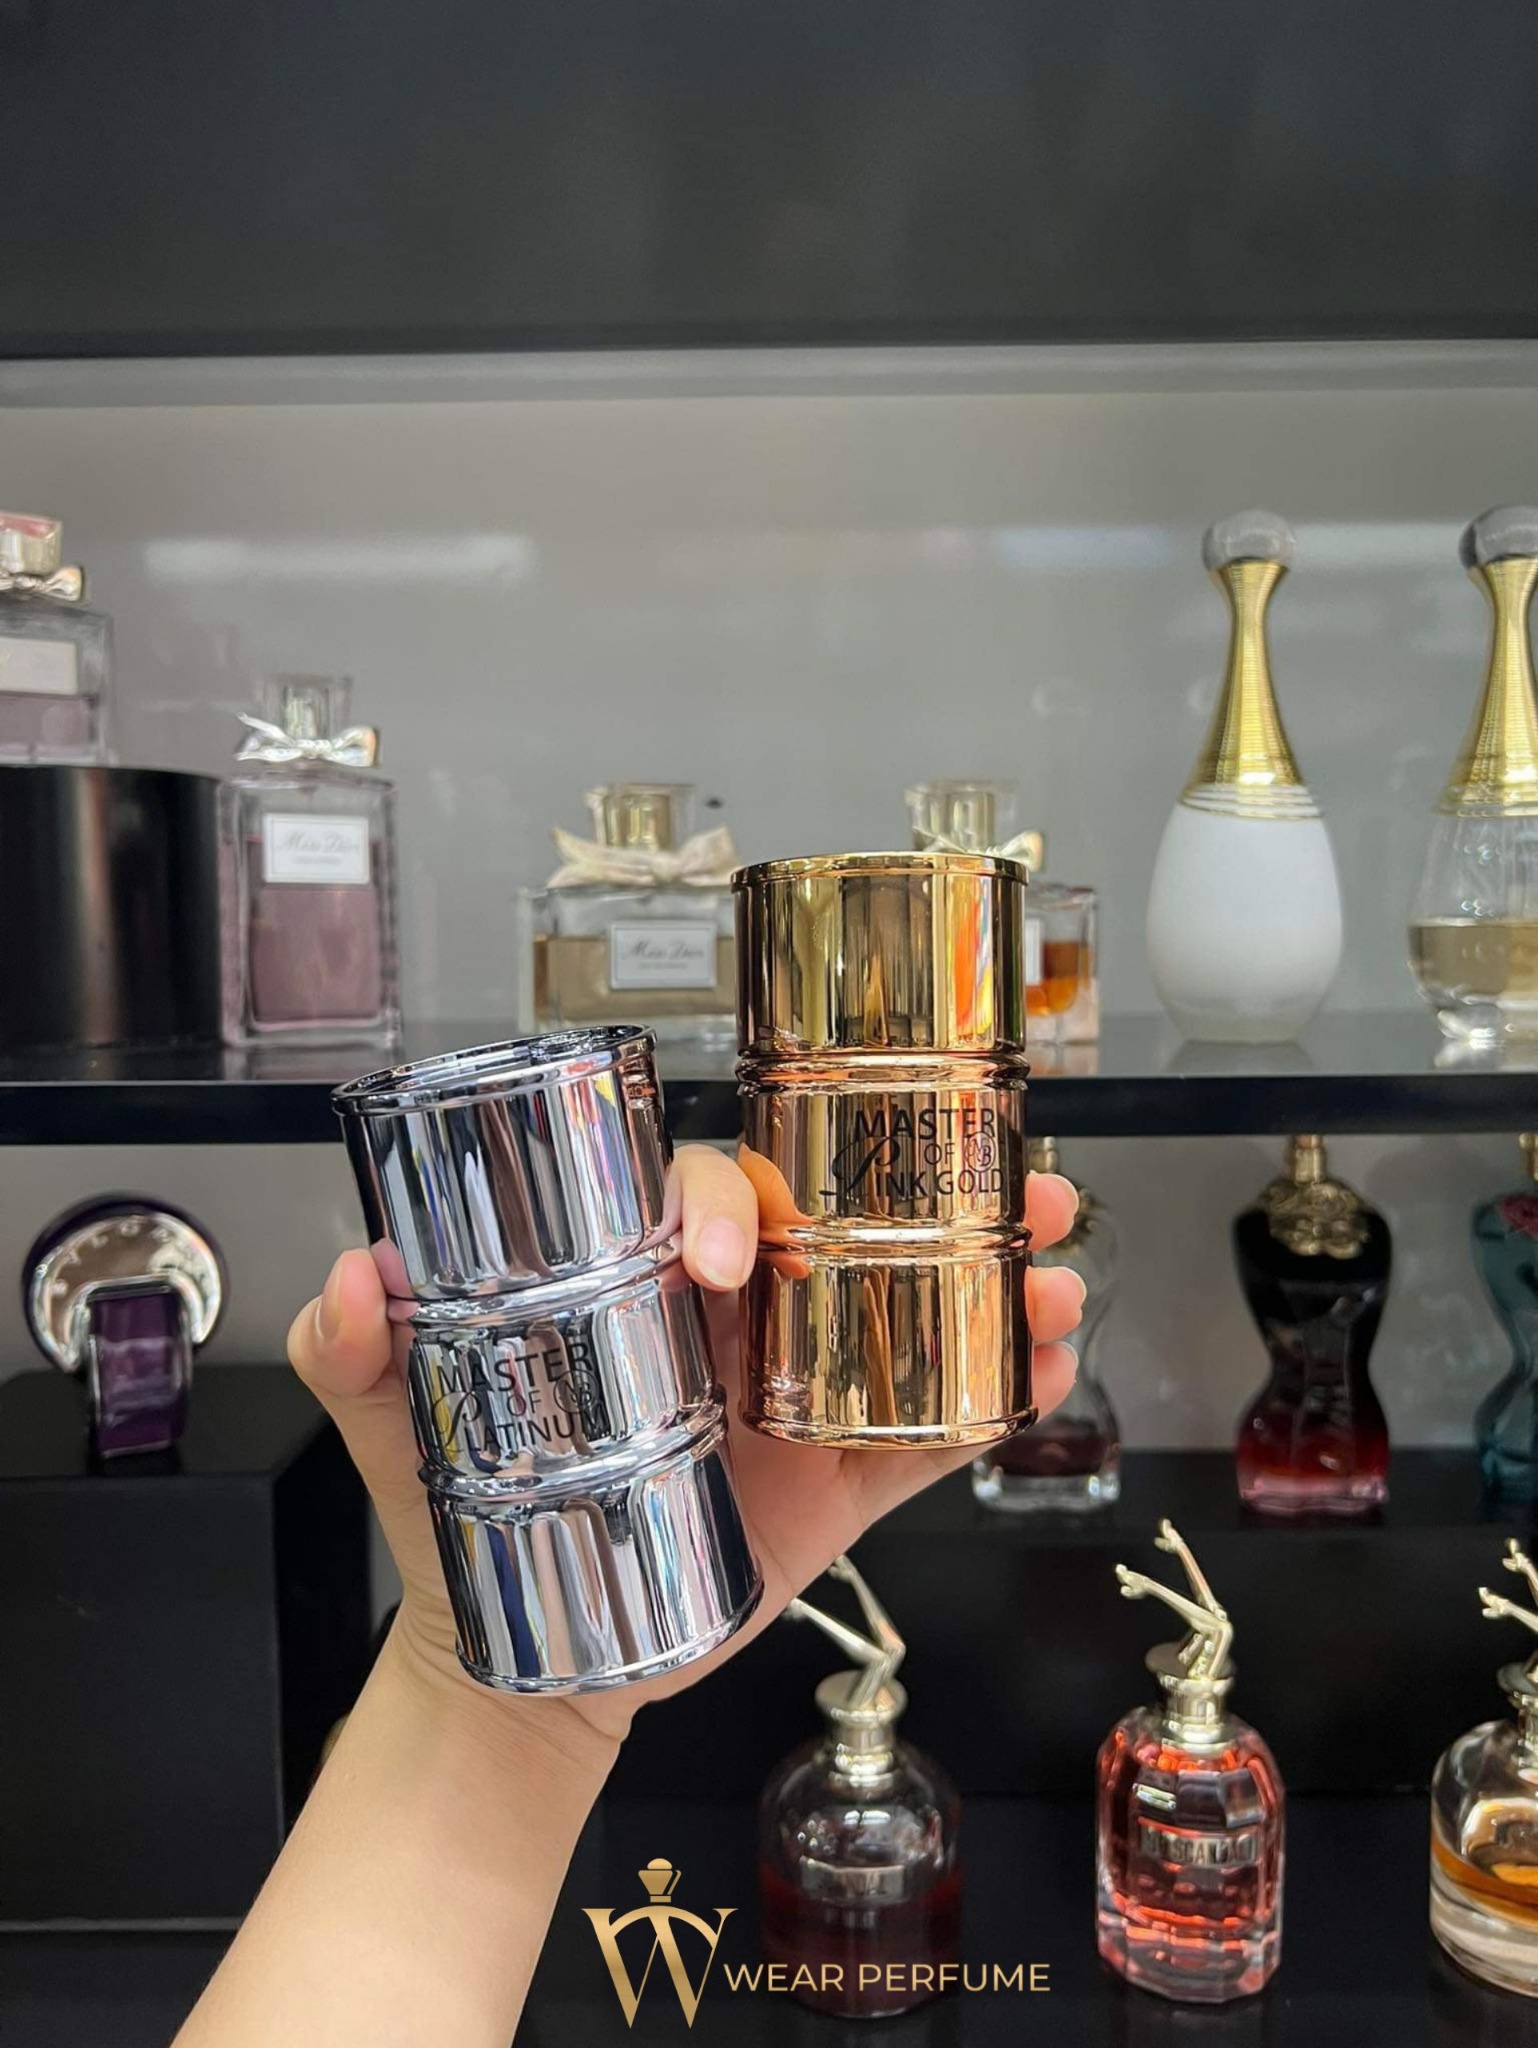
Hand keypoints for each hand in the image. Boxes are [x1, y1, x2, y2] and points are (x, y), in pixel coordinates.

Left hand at [289, 1146, 1083, 1757]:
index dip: (735, 1196)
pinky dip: (993, 1400)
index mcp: (646, 1284)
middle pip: (845, 1226)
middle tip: (1000, 1177)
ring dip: (990, 1280)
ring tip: (1050, 1269)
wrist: (525, 1660)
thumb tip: (352, 1281)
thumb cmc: (464, 1518)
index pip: (705, 1196)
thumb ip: (356, 1355)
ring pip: (907, 1314)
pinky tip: (1049, 1367)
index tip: (735, 1251)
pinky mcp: (837, 1482)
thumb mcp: (399, 1428)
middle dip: (930, 1188)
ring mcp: (796, 1399)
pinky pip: (926, 1431)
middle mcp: (735, 1321)